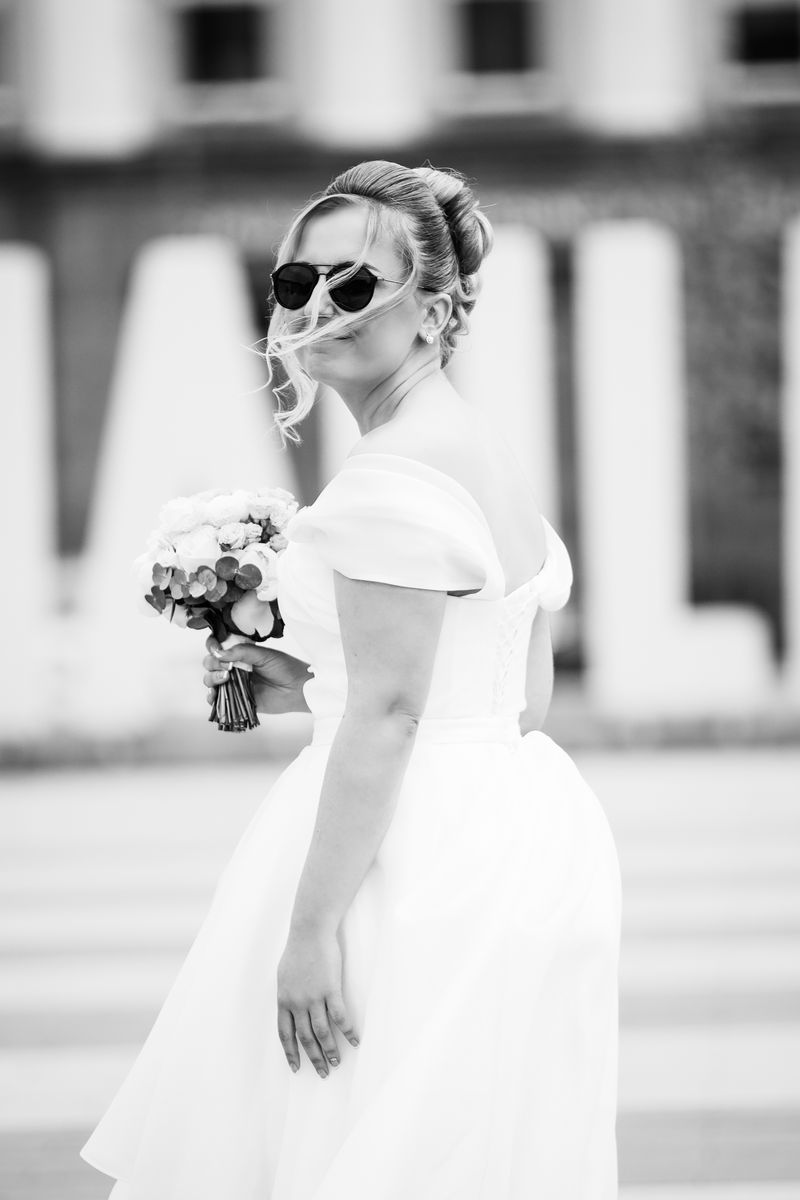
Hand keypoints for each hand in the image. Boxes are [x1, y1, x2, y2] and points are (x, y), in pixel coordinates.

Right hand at [202, 635, 311, 714]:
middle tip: (226, 667)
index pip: (218, 648)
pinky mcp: (237, 700)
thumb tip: (219, 653)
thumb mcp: (264, 655)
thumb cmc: (285, 668)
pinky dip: (213, 698)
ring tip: (225, 679)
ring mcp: (234, 684)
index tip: (216, 649)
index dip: (212, 647)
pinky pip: (218, 700)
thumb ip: (242, 652)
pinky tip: (217, 695)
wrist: (298, 689)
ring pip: (211, 681)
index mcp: (240, 654)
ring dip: (212, 679)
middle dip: (212, 664)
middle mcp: (235, 668)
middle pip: (210, 664)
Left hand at [276, 926, 359, 1076]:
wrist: (310, 932)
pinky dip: (347, 1031)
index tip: (296, 1068)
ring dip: (330, 1050)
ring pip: (322, 1032)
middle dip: (314, 1058)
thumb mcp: (284, 975)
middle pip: (305, 1037)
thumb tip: (290, 1008)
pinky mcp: (330, 989)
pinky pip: (339, 1016)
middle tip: (323, 1072)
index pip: (285, 1034)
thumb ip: (287, 995)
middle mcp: (297, 1003)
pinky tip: (354, 1040)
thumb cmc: (298, 950)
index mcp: (284, 1000)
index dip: (291, 1053)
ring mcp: (313, 997)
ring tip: (337, 1062)